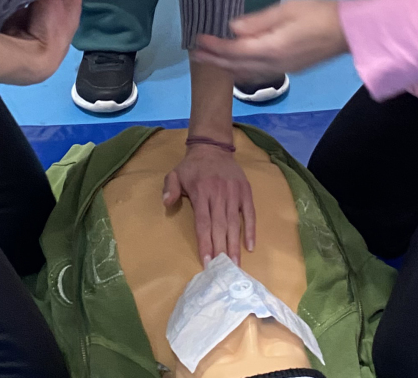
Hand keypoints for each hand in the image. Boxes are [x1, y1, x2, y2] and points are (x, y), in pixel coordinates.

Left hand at [164, 144, 256, 263]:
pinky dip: (251, 229)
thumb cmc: (192, 167)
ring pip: (235, 223)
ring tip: (236, 265)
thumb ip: (170, 188)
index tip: (206, 261)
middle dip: (221, 250)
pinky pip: (249, 213)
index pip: (203, 223)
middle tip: (223, 270)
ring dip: (235, 245)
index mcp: (201, 192)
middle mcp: (219, 194)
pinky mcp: (245, 191)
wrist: (213, 147)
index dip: (205, 242)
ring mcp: (234, 193)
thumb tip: (166, 202)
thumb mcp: (175, 173)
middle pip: (220, 227)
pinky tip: (250, 246)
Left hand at [193, 0, 346, 81]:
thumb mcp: (287, 9)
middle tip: (195, 54)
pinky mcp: (289, 69)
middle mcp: (273, 64)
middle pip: (237, 67)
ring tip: (210, 59)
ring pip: (246, 73)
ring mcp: (282, 70)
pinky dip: (241, 70)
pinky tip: (236, 65)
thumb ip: (258, 21)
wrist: (348, 31)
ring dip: (226, 67)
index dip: (215, 48)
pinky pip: (257, 73)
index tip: (198, 40)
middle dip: (215, 61)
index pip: (235, 52)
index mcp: (272, 48)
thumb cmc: (319, 14)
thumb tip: (233, 28)